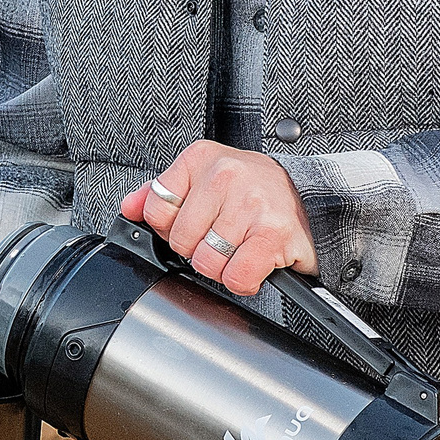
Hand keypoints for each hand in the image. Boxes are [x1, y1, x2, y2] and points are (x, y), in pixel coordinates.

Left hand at [122, 140, 318, 296]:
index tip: (196, 223)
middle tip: (223, 238)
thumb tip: (129, 207)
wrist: (310, 196)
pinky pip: (236, 277)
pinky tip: (253, 263)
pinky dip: (243, 281)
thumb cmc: (253, 191)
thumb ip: (162, 193)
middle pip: (181, 240)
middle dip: (199, 250)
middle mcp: (225, 174)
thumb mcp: (204, 179)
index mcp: (201, 158)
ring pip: (207, 262)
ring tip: (240, 248)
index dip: (172, 227)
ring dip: (223, 267)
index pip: (156, 208)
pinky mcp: (273, 233)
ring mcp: (250, 202)